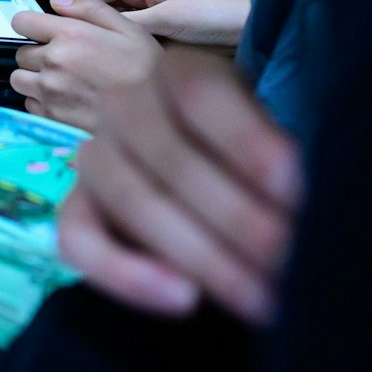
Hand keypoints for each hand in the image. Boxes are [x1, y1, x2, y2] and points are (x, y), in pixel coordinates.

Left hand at [11, 0, 160, 128]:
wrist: (154, 120)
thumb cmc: (147, 71)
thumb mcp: (129, 30)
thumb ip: (92, 9)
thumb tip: (57, 2)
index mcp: (69, 35)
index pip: (21, 22)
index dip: (31, 25)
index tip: (45, 32)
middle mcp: (52, 62)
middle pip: (21, 53)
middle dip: (38, 53)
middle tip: (64, 61)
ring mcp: (49, 91)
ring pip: (19, 80)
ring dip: (35, 78)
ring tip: (61, 81)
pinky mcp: (50, 117)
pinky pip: (30, 103)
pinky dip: (41, 101)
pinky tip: (65, 100)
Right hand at [57, 47, 301, 324]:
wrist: (230, 197)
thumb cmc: (262, 169)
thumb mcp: (282, 152)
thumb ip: (281, 167)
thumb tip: (295, 201)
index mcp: (181, 72)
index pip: (199, 95)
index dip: (246, 142)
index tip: (295, 193)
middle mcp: (126, 104)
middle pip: (167, 153)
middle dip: (235, 215)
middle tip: (288, 260)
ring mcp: (94, 156)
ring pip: (128, 198)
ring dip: (198, 252)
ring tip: (258, 295)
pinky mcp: (76, 209)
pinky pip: (78, 239)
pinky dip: (125, 274)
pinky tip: (183, 299)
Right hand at [69, 0, 250, 46]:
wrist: (242, 32)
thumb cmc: (205, 19)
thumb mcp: (162, 19)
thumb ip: (123, 20)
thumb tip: (84, 23)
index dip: (69, 2)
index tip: (48, 18)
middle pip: (98, 3)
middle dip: (77, 16)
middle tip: (56, 37)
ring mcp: (147, 13)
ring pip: (110, 19)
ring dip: (94, 29)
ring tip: (74, 48)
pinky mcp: (156, 30)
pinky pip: (125, 32)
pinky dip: (111, 40)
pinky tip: (103, 56)